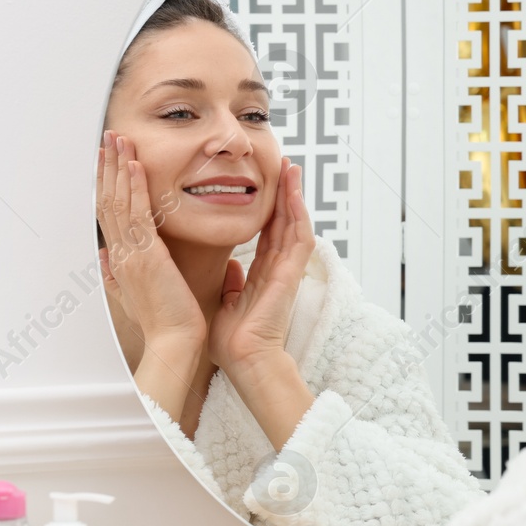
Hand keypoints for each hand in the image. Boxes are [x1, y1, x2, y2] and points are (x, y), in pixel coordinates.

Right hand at [97, 130, 205, 355]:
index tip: (107, 160)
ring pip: (118, 202)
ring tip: (119, 141)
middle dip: (108, 166)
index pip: (108, 213)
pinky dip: (135, 188)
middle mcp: (120, 253)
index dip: (105, 183)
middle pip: (107, 200)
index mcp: (119, 259)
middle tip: (109, 138)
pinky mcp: (147, 256)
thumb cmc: (163, 321)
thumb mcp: (132, 295)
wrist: (174, 342)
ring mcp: (131, 253)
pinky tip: (135, 166)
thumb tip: (104, 259)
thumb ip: (116, 276)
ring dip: (118, 168)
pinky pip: (137, 215)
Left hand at [206, 159, 314, 375]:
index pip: (268, 234)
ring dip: (295, 196)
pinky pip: (299, 238)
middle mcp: (277, 269)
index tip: (266, 185)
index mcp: (262, 275)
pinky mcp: (291, 274)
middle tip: (285, 165)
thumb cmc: (232, 341)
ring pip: (295, 224)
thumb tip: (231, 267)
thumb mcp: (227, 304)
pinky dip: (298, 214)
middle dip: (285, 194)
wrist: (242, 360)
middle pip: (284, 223)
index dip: (269, 209)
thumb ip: (233, 283)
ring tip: (292, 169)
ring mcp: (287, 270)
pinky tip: (294, 192)